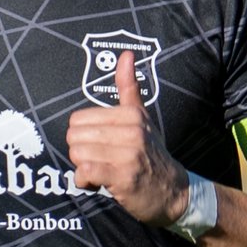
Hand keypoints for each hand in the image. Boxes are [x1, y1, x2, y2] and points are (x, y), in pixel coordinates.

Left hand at [66, 51, 186, 226]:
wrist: (173, 192)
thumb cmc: (150, 152)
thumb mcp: (141, 117)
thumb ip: (129, 87)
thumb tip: (126, 54)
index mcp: (130, 114)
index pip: (77, 119)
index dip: (84, 136)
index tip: (102, 145)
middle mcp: (131, 131)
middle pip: (74, 137)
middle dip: (81, 152)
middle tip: (101, 160)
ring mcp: (128, 154)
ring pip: (77, 154)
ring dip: (84, 169)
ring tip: (103, 171)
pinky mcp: (123, 177)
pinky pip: (84, 172)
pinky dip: (85, 181)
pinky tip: (99, 183)